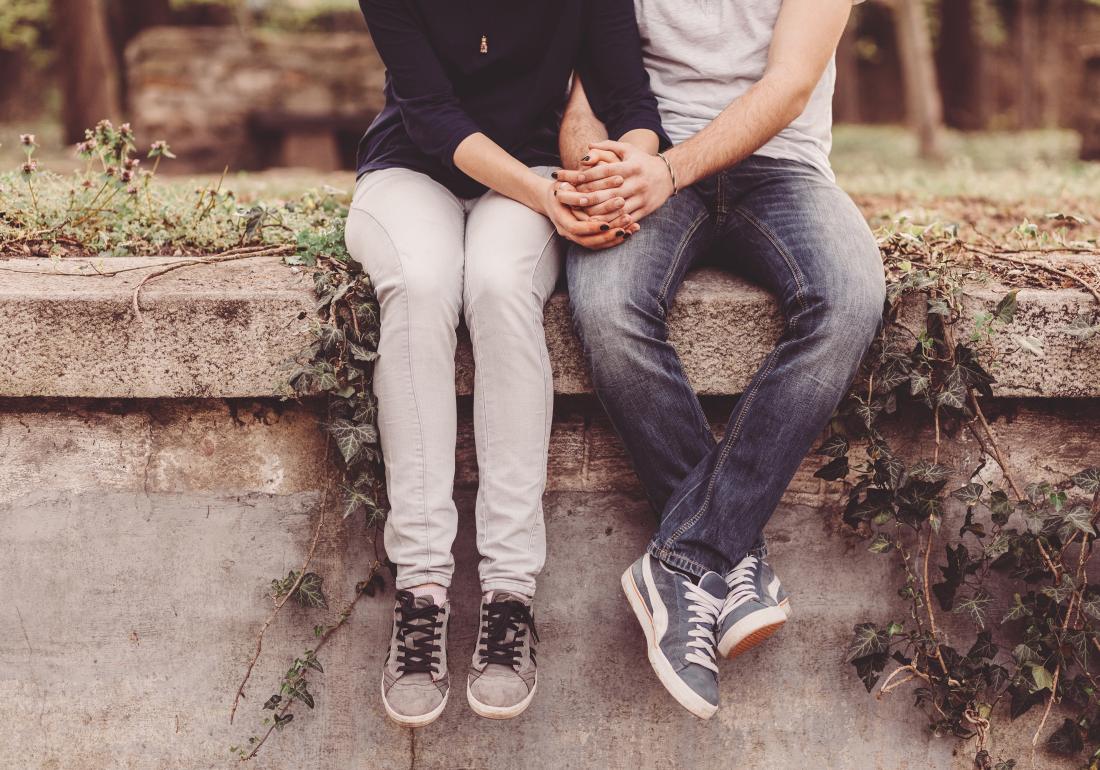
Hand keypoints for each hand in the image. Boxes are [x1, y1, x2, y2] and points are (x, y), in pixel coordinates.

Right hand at [537, 178, 633, 250]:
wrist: (555, 197)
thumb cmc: (563, 183)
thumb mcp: (566, 177)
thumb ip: (577, 173)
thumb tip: (588, 161)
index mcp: (560, 217)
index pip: (575, 228)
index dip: (591, 226)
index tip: (607, 223)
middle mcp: (565, 231)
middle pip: (587, 241)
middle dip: (607, 234)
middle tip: (626, 221)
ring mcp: (575, 237)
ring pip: (595, 245)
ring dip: (613, 239)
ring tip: (631, 229)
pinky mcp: (585, 238)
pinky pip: (600, 244)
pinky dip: (614, 240)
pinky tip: (630, 232)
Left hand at [554, 140, 674, 223]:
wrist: (669, 175)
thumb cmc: (642, 161)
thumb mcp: (628, 149)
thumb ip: (608, 146)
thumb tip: (588, 146)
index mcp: (631, 166)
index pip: (605, 171)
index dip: (588, 176)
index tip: (573, 179)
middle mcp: (637, 182)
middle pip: (608, 192)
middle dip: (589, 197)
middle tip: (572, 200)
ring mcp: (641, 197)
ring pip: (616, 208)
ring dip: (598, 213)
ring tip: (581, 215)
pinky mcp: (645, 209)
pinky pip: (627, 219)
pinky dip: (613, 222)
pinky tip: (599, 225)